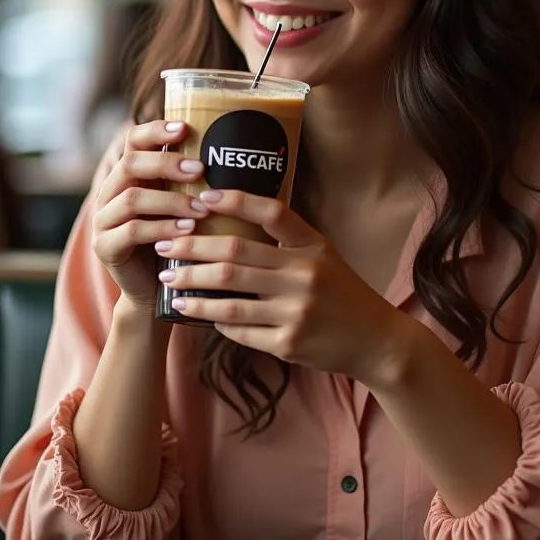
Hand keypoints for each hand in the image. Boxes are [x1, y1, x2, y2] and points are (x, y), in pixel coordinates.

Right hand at [92, 120, 208, 311]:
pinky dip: (162, 228)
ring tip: (202, 209)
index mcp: (129, 177)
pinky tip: (187, 230)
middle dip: (167, 164)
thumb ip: (192, 182)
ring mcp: (103, 220)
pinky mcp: (105, 247)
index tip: (185, 129)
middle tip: (200, 170)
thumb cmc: (176, 240)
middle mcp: (110, 193)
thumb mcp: (182, 205)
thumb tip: (236, 155)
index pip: (133, 141)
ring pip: (132, 198)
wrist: (155, 290)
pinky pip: (132, 231)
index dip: (155, 131)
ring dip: (171, 201)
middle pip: (131, 164)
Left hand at [154, 190, 408, 385]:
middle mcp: (305, 275)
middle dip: (192, 249)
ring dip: (192, 287)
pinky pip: (240, 330)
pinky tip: (196, 311)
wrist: (375, 340)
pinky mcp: (289, 344)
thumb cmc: (340, 292)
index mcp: (313, 246)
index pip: (272, 213)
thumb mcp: (321, 255)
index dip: (236, 200)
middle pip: (235, 255)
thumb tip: (228, 224)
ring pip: (230, 297)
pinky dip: (215, 318)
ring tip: (169, 280)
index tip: (202, 195)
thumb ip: (284, 241)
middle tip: (165, 243)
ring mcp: (297, 311)